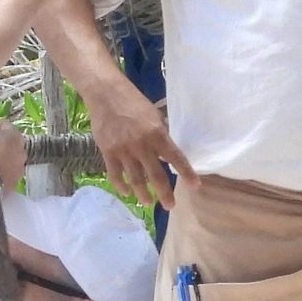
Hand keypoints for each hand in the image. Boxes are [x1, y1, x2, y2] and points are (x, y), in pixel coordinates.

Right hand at [88, 78, 197, 209]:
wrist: (106, 94)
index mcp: (157, 134)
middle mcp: (142, 145)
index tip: (195, 186)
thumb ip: (160, 133)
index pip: (176, 158)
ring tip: (148, 202)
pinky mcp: (108, 152)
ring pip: (135, 179)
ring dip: (143, 194)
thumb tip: (168, 150)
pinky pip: (115, 174)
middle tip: (170, 206)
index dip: (186, 173)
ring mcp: (123, 150)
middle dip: (164, 193)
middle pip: (155, 175)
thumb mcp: (154, 115)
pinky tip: (126, 193)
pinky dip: (121, 186)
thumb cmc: (133, 102)